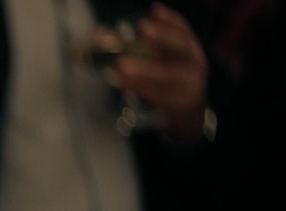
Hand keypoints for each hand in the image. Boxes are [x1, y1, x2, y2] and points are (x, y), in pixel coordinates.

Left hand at [115, 3, 208, 142]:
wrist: (185, 118)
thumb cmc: (165, 86)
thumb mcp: (152, 65)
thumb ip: (127, 49)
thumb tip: (97, 34)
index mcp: (188, 50)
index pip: (182, 31)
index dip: (169, 20)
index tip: (154, 11)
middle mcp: (193, 64)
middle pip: (181, 47)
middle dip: (163, 37)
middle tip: (144, 29)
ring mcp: (190, 86)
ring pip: (168, 76)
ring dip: (145, 70)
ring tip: (122, 66)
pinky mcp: (180, 107)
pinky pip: (161, 97)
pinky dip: (142, 90)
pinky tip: (124, 86)